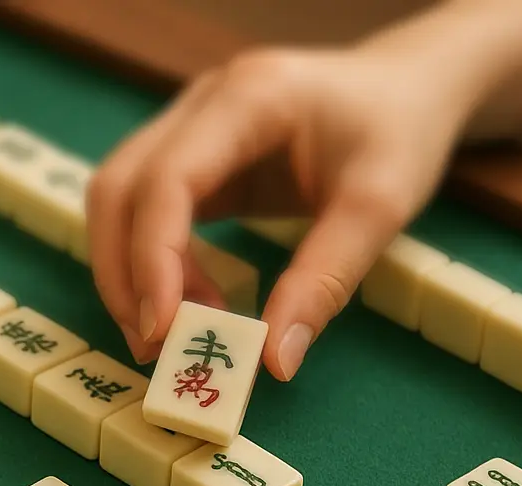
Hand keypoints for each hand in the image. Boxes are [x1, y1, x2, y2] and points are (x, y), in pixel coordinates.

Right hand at [89, 43, 474, 378]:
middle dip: (123, 275)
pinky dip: (151, 264)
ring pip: (115, 201)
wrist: (405, 87)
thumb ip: (325, 281)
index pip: (166, 179)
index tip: (161, 330)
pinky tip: (190, 301)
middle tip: (154, 348)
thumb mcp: (381, 205)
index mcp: (248, 98)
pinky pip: (142, 211)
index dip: (151, 258)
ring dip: (128, 274)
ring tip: (172, 333)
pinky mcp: (187, 157)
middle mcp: (200, 103)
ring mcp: (185, 126)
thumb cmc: (399, 131)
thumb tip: (273, 363)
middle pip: (117, 189)